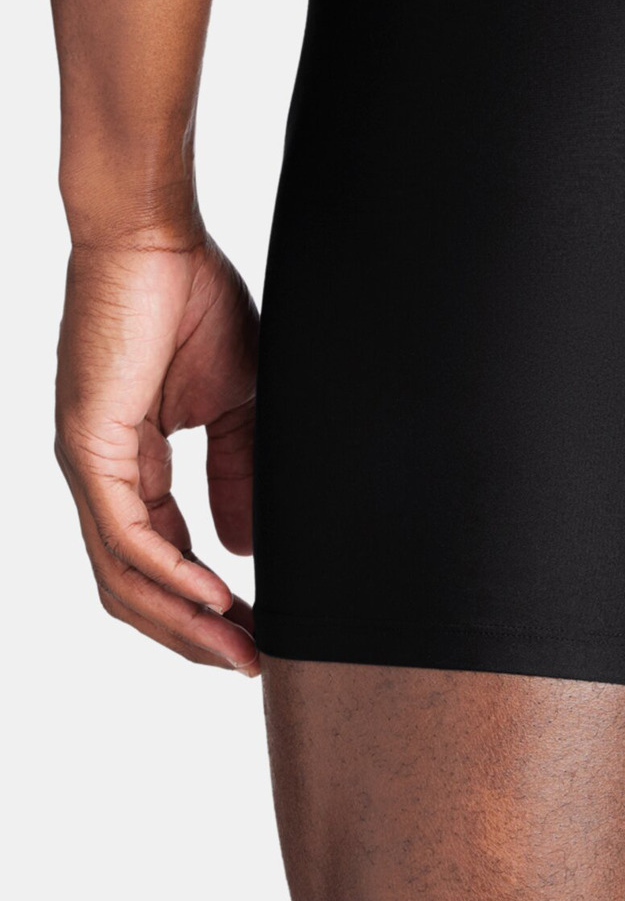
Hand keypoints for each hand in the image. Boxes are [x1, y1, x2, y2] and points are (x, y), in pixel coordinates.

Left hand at [55, 235, 259, 671]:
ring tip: (240, 648)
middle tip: (253, 664)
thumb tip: (245, 549)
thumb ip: (237, 472)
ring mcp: (87, 464)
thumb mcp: (236, 403)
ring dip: (183, 622)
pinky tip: (217, 596)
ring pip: (124, 576)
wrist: (156, 237)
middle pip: (134, 589)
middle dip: (195, 635)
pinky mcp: (88, 446)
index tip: (261, 634)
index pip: (162, 561)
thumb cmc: (191, 299)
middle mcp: (97, 476)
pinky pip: (126, 534)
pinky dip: (171, 573)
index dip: (208, 607)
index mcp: (127, 466)